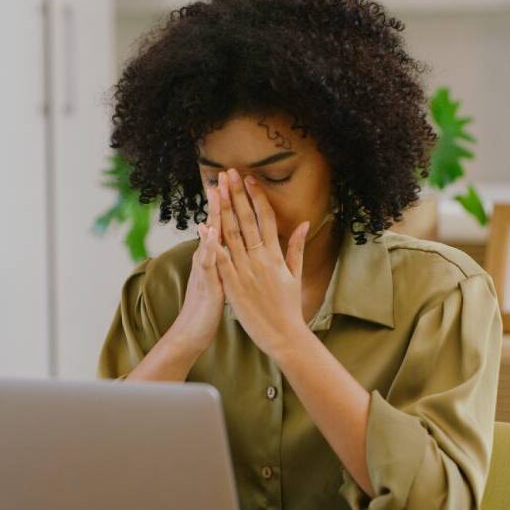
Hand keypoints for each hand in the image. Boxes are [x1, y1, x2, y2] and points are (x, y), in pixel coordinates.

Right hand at [168, 183, 224, 353]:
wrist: (192, 330)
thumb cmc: (207, 304)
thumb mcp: (215, 276)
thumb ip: (217, 255)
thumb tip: (215, 235)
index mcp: (214, 256)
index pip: (222, 224)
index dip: (227, 203)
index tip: (232, 180)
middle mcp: (208, 258)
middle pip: (215, 224)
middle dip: (220, 199)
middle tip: (222, 175)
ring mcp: (205, 269)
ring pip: (209, 239)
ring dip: (213, 216)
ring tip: (217, 196)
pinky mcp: (206, 284)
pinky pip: (207, 263)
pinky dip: (209, 248)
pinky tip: (210, 233)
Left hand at [213, 168, 310, 358]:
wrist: (284, 336)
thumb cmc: (289, 307)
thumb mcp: (296, 274)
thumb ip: (296, 247)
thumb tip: (303, 223)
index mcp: (276, 255)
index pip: (265, 219)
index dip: (256, 197)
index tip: (249, 179)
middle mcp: (260, 259)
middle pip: (246, 221)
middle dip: (237, 195)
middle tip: (228, 173)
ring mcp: (246, 272)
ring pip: (232, 235)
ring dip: (223, 210)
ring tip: (216, 190)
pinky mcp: (233, 286)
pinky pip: (221, 261)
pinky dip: (213, 244)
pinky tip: (205, 227)